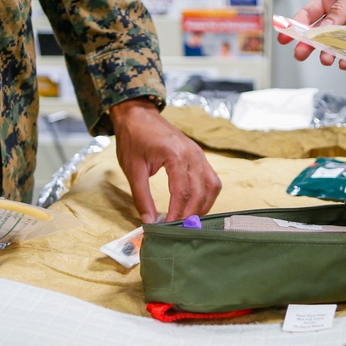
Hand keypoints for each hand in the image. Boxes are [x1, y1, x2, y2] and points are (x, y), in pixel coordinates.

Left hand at [109, 98, 221, 222]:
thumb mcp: (133, 169)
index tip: (168, 229)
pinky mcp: (200, 156)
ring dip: (203, 206)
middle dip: (191, 214)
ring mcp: (199, 154)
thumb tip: (149, 222)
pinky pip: (211, 179)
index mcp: (176, 155)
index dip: (177, 214)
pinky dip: (206, 195)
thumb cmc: (133, 139)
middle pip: (200, 192)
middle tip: (179, 230)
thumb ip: (142, 197)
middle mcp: (193, 154)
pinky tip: (195, 206)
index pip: (182, 192)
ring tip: (188, 221)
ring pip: (211, 187)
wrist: (138, 115)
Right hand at [279, 0, 345, 67]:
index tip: (284, 35)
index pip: (310, 12)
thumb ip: (341, 8)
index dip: (296, 24)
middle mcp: (343, 14)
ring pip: (336, 45)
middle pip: (319, 32)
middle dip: (308, 44)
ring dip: (329, 53)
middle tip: (301, 54)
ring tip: (327, 59)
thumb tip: (323, 27)